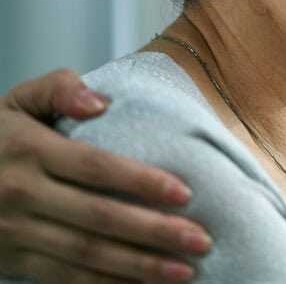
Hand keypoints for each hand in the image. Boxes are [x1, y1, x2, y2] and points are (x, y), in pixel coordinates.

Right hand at [0, 69, 209, 283]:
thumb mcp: (18, 101)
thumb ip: (58, 88)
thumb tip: (98, 102)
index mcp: (30, 150)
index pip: (96, 168)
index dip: (141, 182)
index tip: (185, 193)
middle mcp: (21, 193)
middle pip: (99, 216)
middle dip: (154, 231)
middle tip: (200, 239)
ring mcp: (14, 232)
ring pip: (86, 253)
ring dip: (138, 266)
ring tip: (184, 270)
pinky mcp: (12, 260)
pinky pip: (64, 277)